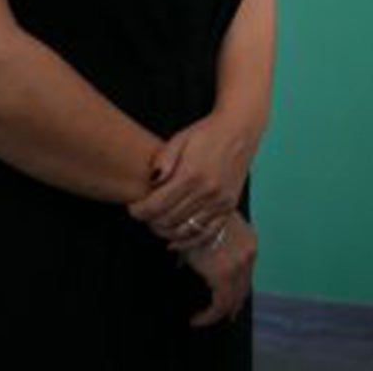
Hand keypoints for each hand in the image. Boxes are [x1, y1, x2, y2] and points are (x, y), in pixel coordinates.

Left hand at [128, 112, 259, 245]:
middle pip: (167, 220)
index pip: (156, 206)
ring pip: (184, 230)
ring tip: (157, 221)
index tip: (133, 207)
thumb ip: (162, 161)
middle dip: (149, 220)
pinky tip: (174, 242)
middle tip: (144, 213)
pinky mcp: (229, 206)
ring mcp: (220, 201)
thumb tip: (152, 183)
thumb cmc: (206, 133)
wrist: (239, 129)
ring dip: (165, 230)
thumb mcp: (179, 139)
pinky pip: (207, 234)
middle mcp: (208, 191)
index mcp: (192, 174)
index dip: (138, 211)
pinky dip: (188, 242)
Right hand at [181, 212, 256, 327]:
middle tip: (219, 316)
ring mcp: (240, 264)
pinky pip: (220, 303)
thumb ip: (208, 245)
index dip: (238, 291)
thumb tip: (188, 262)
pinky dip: (209, 315)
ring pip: (233, 298)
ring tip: (204, 318)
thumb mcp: (206, 229)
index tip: (228, 303)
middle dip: (232, 305)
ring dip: (219, 312)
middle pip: (243, 289)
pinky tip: (197, 318)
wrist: (192, 211)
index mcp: (249, 242)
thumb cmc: (194, 218)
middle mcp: (249, 254)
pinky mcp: (224, 274)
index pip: (246, 274)